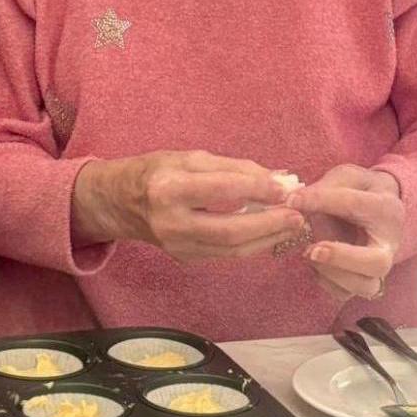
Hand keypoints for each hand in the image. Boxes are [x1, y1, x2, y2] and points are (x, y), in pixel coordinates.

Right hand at [73, 150, 308, 261]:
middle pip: (230, 230)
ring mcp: (177, 246)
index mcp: (168, 188)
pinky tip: (270, 233)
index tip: (286, 187)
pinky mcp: (185, 258)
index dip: (257, 189)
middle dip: (269, 223)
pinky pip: (226, 255)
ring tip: (292, 225)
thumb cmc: (155, 171)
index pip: (221, 190)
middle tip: (298, 214)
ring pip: (232, 250)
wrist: (119, 202)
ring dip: (268, 238)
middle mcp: (171, 222)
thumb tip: (278, 177)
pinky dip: (252, 245)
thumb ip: (234, 168)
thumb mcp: (189, 158)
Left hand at [286, 165, 403, 301]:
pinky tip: (313, 263)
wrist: (376, 207)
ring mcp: (378, 266)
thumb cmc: (358, 190)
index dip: (320, 200)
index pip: (354, 205)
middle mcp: (389, 243)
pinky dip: (326, 281)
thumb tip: (294, 200)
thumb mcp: (346, 177)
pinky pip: (345, 293)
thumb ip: (324, 187)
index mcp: (385, 209)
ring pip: (365, 286)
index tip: (292, 200)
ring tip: (309, 252)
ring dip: (331, 273)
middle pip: (376, 263)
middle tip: (313, 249)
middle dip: (341, 258)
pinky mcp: (363, 280)